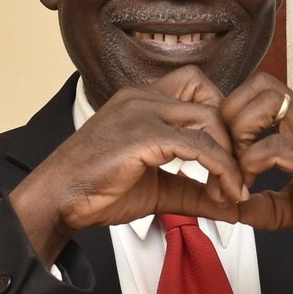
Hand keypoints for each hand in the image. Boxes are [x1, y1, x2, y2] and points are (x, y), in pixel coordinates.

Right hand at [10, 67, 248, 264]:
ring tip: (230, 191)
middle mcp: (143, 98)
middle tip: (236, 174)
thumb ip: (196, 191)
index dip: (220, 118)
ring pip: (210, 119)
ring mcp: (142, 112)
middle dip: (231, 136)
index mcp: (142, 100)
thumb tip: (233, 207)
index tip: (228, 157)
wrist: (56, 200)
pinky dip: (220, 170)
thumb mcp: (158, 188)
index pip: (198, 86)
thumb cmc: (96, 190)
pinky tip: (222, 194)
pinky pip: (199, 146)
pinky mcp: (143, 136)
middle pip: (210, 97)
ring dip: (230, 157)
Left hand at [220, 72, 292, 289]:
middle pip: (258, 86)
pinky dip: (252, 167)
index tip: (226, 158)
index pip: (258, 91)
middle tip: (227, 161)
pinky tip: (248, 194)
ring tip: (238, 173)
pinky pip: (275, 147)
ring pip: (266, 102)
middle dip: (230, 120)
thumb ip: (265, 204)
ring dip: (240, 136)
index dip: (232, 117)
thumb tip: (232, 210)